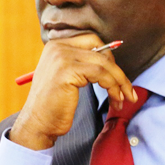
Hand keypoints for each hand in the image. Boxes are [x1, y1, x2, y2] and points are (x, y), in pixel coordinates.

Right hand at [11, 34, 136, 149]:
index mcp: (57, 46)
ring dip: (119, 83)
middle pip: (101, 51)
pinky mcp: (67, 70)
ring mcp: (62, 57)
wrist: (38, 124)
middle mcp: (58, 47)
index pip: (93, 41)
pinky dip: (113, 88)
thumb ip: (82, 64)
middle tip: (127, 91)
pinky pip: (101, 74)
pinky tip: (114, 100)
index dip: (109, 58)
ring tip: (122, 100)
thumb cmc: (54, 106)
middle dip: (118, 72)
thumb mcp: (67, 78)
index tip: (118, 77)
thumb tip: (112, 63)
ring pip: (104, 64)